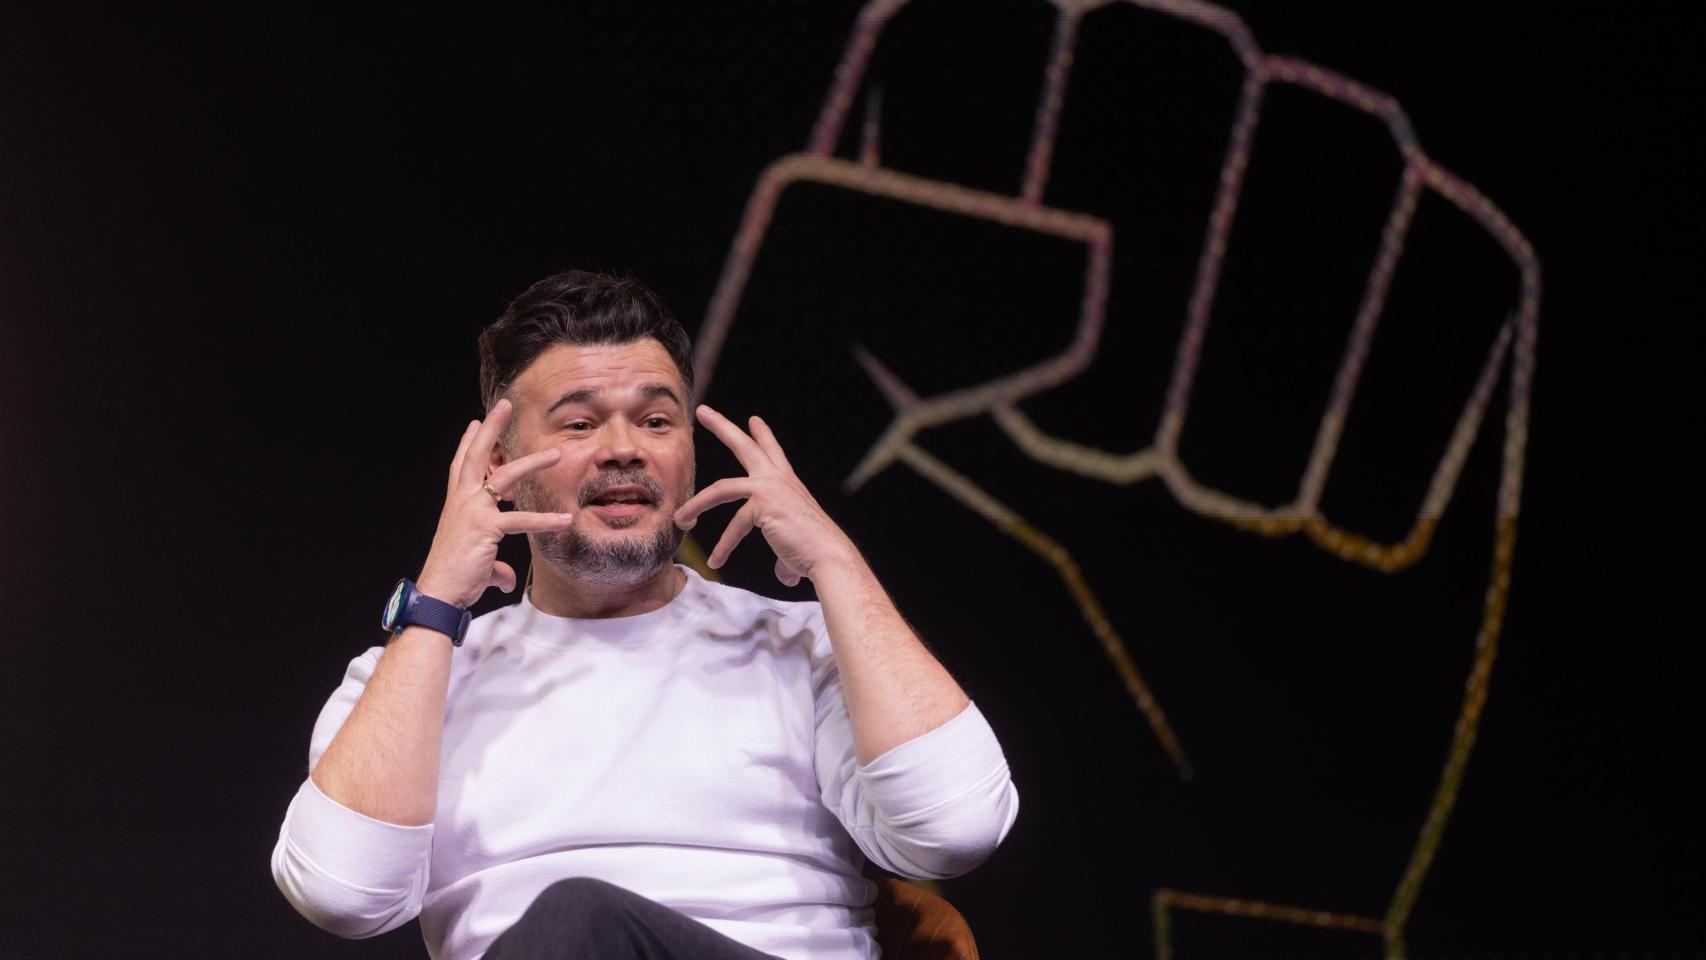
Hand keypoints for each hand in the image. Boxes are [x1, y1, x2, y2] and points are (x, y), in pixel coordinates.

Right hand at [415, 398, 575, 608]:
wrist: (438, 592)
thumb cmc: (454, 578)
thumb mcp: (478, 564)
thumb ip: (495, 566)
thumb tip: (507, 577)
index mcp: (456, 504)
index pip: (461, 466)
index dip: (467, 443)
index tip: (474, 423)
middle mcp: (461, 501)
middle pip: (476, 456)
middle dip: (491, 429)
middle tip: (503, 405)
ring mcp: (472, 511)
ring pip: (504, 477)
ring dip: (532, 462)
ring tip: (556, 453)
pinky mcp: (485, 528)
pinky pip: (520, 520)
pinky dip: (545, 520)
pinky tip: (565, 520)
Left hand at [674, 405, 859, 585]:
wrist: (829, 556)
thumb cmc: (816, 553)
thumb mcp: (796, 548)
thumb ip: (786, 558)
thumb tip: (786, 575)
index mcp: (788, 483)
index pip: (773, 452)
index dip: (763, 435)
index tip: (753, 420)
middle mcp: (779, 479)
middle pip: (745, 445)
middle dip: (722, 426)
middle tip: (702, 411)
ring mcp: (769, 489)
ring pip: (722, 488)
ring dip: (697, 502)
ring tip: (679, 517)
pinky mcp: (762, 505)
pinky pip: (734, 526)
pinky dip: (723, 547)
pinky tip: (714, 562)